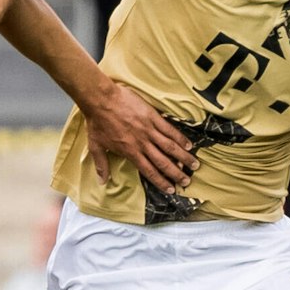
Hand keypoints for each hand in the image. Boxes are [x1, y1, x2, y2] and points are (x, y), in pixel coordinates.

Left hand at [80, 81, 195, 190]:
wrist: (101, 100)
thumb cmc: (97, 122)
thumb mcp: (95, 146)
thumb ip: (101, 165)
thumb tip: (102, 182)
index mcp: (130, 152)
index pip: (149, 171)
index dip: (161, 181)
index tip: (170, 189)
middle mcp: (142, 144)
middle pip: (163, 162)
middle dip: (176, 173)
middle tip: (187, 181)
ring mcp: (149, 130)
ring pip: (170, 147)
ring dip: (183, 157)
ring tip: (194, 165)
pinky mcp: (152, 117)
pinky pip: (169, 129)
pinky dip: (180, 137)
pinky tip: (188, 144)